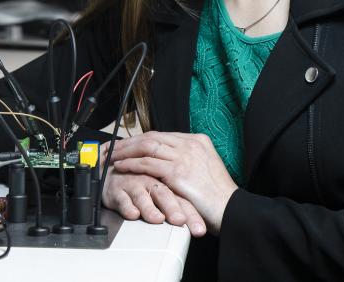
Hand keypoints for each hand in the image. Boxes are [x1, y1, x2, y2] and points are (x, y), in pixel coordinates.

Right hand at [102, 169, 206, 236]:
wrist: (111, 170)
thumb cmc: (139, 183)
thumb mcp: (159, 193)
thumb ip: (176, 206)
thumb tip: (195, 226)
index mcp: (165, 184)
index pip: (182, 201)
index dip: (192, 215)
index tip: (199, 230)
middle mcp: (151, 183)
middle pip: (164, 194)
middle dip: (173, 208)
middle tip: (180, 220)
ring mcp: (134, 186)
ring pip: (143, 196)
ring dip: (150, 208)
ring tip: (157, 219)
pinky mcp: (117, 191)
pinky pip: (122, 199)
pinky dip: (127, 207)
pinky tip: (133, 214)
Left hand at [104, 131, 237, 233]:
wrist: (231, 208)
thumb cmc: (218, 195)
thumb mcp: (205, 168)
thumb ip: (188, 161)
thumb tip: (167, 162)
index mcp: (198, 140)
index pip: (162, 135)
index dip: (142, 139)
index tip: (128, 144)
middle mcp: (190, 144)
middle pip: (152, 136)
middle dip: (130, 141)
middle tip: (114, 147)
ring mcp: (184, 156)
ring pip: (147, 146)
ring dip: (126, 150)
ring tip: (113, 155)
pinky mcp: (178, 171)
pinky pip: (147, 163)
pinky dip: (132, 163)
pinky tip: (122, 166)